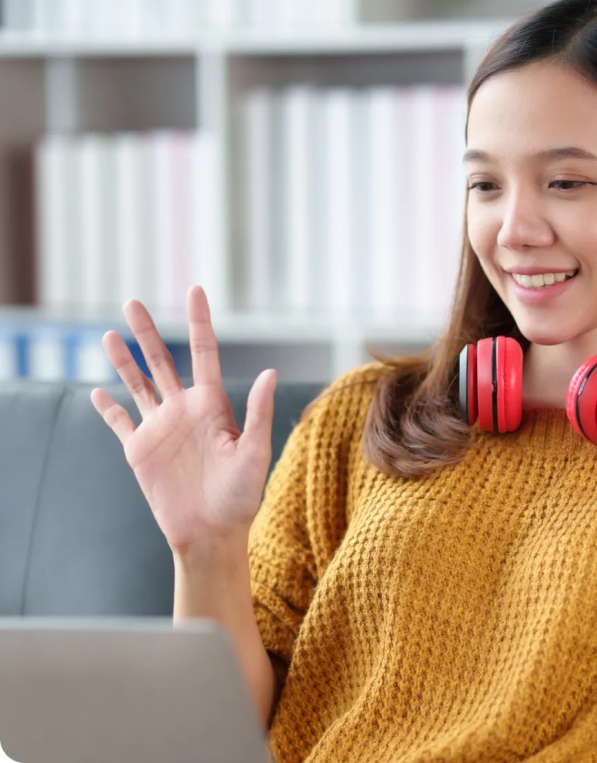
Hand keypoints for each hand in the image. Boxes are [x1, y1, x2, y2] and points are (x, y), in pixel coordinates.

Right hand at [90, 285, 277, 554]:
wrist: (212, 534)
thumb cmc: (241, 497)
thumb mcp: (255, 452)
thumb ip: (259, 412)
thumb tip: (272, 372)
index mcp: (212, 406)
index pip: (204, 353)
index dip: (200, 322)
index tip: (195, 291)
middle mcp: (184, 411)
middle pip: (163, 361)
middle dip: (148, 332)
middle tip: (132, 302)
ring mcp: (160, 430)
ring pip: (138, 385)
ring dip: (123, 361)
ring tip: (108, 334)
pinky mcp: (140, 452)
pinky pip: (120, 424)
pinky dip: (107, 408)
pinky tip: (96, 391)